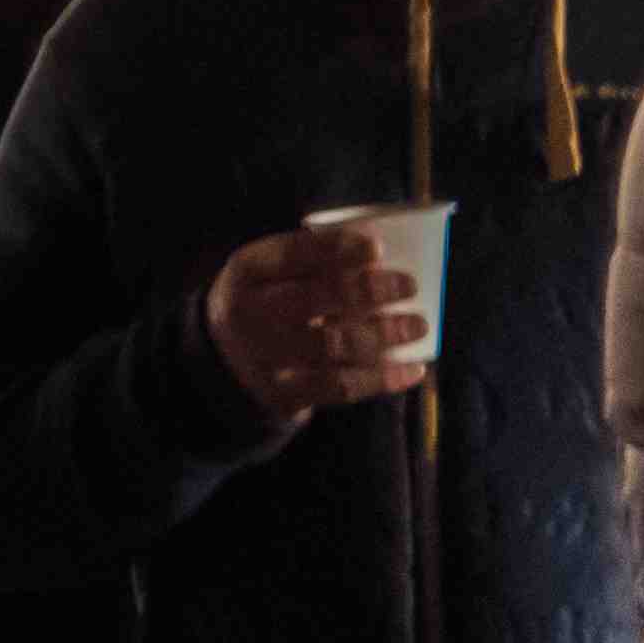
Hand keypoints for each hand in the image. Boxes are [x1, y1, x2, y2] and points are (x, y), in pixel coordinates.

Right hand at [202, 229, 425, 425]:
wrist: (225, 361)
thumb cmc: (272, 301)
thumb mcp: (275, 273)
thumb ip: (318, 261)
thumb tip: (385, 255)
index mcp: (248, 270)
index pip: (290, 254)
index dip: (335, 249)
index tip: (377, 248)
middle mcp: (249, 312)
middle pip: (312, 300)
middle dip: (367, 290)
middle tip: (409, 285)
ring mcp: (264, 357)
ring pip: (331, 346)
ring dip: (383, 335)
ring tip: (418, 325)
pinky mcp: (283, 394)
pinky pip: (340, 387)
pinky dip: (382, 378)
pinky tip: (413, 368)